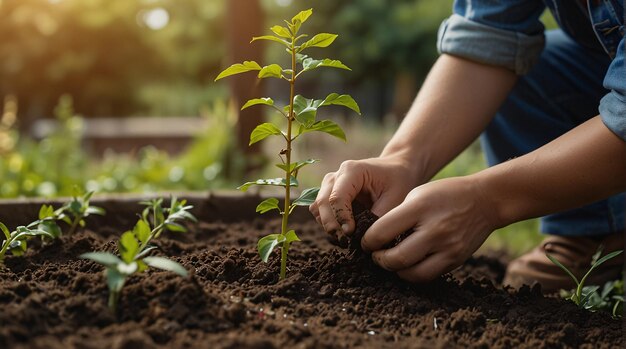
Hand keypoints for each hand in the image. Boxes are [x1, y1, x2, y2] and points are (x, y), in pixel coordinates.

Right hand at [310, 155, 418, 240]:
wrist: (396, 169)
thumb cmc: (398, 180)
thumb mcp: (395, 198)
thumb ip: (378, 217)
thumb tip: (363, 238)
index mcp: (352, 171)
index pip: (337, 197)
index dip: (341, 218)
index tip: (351, 233)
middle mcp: (336, 175)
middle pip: (322, 203)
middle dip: (331, 224)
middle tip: (346, 240)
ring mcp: (330, 183)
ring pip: (317, 207)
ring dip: (328, 224)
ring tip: (346, 236)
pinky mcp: (329, 193)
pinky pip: (320, 210)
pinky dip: (328, 222)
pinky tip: (344, 230)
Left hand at [361, 176, 500, 281]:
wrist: (485, 201)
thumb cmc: (444, 195)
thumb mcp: (417, 194)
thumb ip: (397, 216)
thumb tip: (375, 238)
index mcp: (420, 208)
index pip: (382, 232)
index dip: (368, 241)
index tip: (366, 242)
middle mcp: (434, 230)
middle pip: (396, 258)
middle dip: (379, 260)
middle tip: (374, 255)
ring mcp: (447, 248)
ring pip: (411, 273)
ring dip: (394, 270)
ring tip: (389, 261)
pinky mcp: (456, 260)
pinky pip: (427, 276)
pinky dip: (412, 273)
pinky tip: (407, 264)